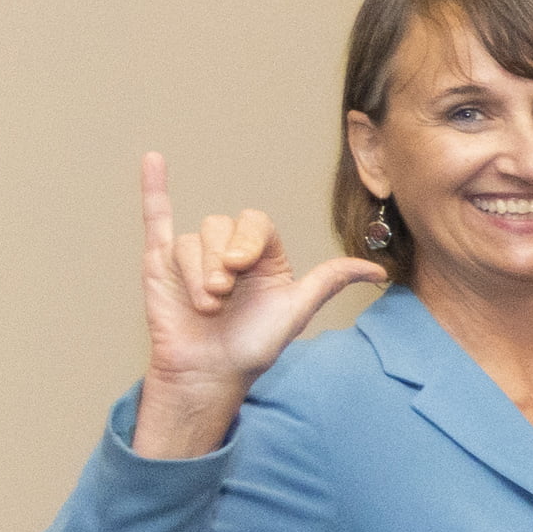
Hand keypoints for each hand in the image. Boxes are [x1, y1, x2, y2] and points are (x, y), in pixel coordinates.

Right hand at [133, 158, 384, 453]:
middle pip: (219, 226)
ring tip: (206, 303)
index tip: (241, 267)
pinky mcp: (160, 261)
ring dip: (196, 272)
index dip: (247, 240)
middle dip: (219, 262)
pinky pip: (155, 217)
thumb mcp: (296, 311)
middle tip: (222, 295)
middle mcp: (228, 250)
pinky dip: (153, 187)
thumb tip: (379, 271)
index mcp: (263, 256)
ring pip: (189, 240)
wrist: (210, 372)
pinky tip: (152, 159)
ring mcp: (193, 255)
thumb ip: (330, 281)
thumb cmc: (253, 345)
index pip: (255, 224)